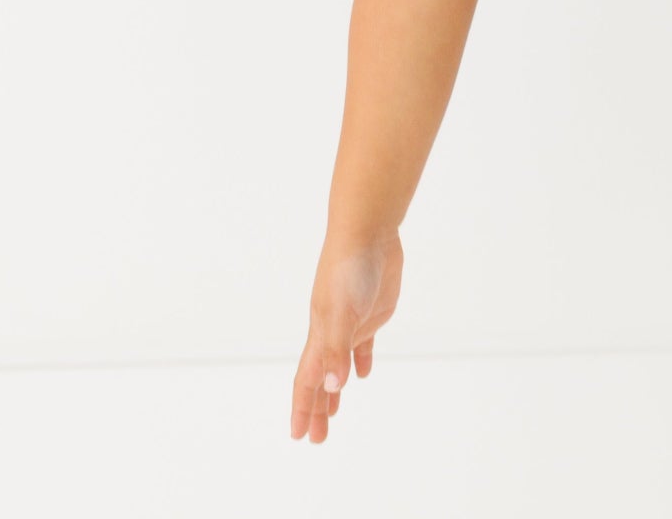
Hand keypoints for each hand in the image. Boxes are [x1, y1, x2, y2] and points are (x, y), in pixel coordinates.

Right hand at [290, 230, 403, 443]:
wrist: (368, 232)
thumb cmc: (350, 269)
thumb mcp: (342, 313)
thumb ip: (337, 350)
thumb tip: (333, 388)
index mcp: (320, 335)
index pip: (306, 381)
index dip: (302, 409)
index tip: (298, 436)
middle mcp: (332, 332)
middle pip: (321, 379)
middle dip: (318, 409)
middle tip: (318, 439)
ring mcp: (352, 322)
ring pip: (339, 364)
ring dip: (335, 388)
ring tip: (334, 411)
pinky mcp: (372, 311)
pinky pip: (363, 343)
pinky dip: (361, 360)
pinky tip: (364, 373)